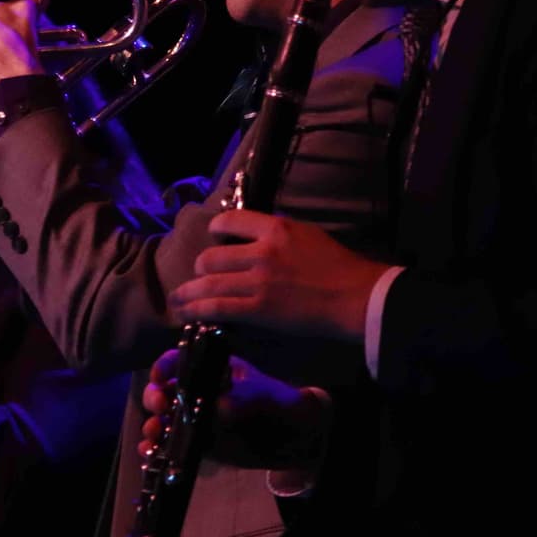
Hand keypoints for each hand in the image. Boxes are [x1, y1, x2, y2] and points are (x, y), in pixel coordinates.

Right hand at [141, 348, 328, 469]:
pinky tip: (150, 453)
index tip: (159, 379)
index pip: (179, 361)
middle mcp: (197, 391)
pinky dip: (155, 449)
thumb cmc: (279, 405)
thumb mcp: (263, 396)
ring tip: (154, 434)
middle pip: (163, 390)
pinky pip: (169, 444)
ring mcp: (194, 418)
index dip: (164, 367)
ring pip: (162, 419)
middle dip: (155, 398)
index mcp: (211, 369)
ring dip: (152, 425)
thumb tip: (220, 409)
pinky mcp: (195, 443)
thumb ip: (242, 400)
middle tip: (161, 408)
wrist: (294, 439)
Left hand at [169, 210, 391, 342]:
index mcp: (276, 228)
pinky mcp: (257, 309)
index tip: (214, 238)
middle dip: (200, 268)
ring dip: (188, 293)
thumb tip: (255, 238)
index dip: (216, 230)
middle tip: (199, 277)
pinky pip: (216, 308)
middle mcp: (261, 251)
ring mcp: (257, 281)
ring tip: (179, 299)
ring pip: (207, 283)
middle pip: (211, 256)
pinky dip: (196, 311)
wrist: (357, 297)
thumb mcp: (308, 235)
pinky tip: (186, 315)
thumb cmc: (341, 267)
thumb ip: (278, 234)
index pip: (231, 220)